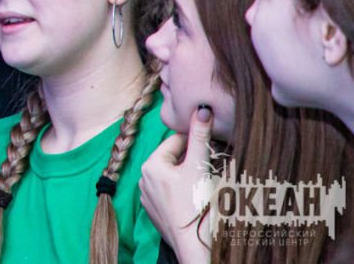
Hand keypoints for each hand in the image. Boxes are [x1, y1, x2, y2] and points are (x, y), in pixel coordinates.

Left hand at [139, 104, 214, 263]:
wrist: (194, 244)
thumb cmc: (197, 204)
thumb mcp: (199, 167)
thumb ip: (200, 136)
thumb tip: (201, 109)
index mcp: (151, 164)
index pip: (175, 142)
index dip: (194, 143)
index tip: (209, 149)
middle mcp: (144, 179)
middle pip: (173, 160)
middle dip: (191, 161)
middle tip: (209, 169)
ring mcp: (148, 198)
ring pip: (172, 177)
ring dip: (187, 177)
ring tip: (204, 185)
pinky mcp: (156, 213)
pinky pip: (169, 194)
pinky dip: (182, 193)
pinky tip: (195, 200)